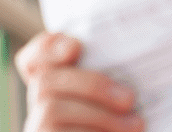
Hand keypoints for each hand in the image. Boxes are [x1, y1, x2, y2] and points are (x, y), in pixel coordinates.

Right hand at [15, 32, 144, 131]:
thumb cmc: (129, 129)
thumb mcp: (124, 106)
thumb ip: (118, 86)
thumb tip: (135, 69)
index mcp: (59, 92)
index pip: (35, 60)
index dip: (48, 48)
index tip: (75, 47)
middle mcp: (40, 111)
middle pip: (46, 82)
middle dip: (92, 85)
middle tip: (130, 99)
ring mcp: (39, 131)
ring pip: (50, 111)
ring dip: (99, 116)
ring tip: (136, 125)